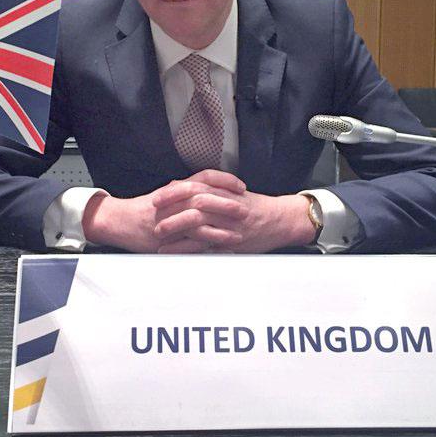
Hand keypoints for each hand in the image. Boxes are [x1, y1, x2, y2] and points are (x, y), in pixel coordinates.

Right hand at [81, 170, 247, 252]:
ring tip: (238, 235)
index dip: (225, 180)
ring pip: (200, 221)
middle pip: (206, 197)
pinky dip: (205, 246)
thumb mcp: (167, 195)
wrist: (119, 220)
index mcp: (178, 188)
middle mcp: (175, 200)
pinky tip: (218, 252)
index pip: (206, 177)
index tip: (242, 186)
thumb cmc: (144, 209)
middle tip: (246, 210)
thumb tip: (210, 190)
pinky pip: (189, 242)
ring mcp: (170, 218)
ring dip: (221, 229)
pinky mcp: (166, 237)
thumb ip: (187, 192)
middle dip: (228, 204)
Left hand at [152, 171, 315, 253]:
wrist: (281, 220)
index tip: (157, 198)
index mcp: (225, 192)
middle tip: (153, 217)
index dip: (174, 193)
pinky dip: (190, 248)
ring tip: (160, 235)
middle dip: (172, 211)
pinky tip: (176, 252)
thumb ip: (206, 189)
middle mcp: (227, 206)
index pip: (195, 187)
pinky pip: (209, 245)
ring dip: (178, 230)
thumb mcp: (231, 192)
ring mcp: (230, 224)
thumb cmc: (255, 207)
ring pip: (200, 224)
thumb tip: (176, 184)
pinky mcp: (233, 241)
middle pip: (195, 204)